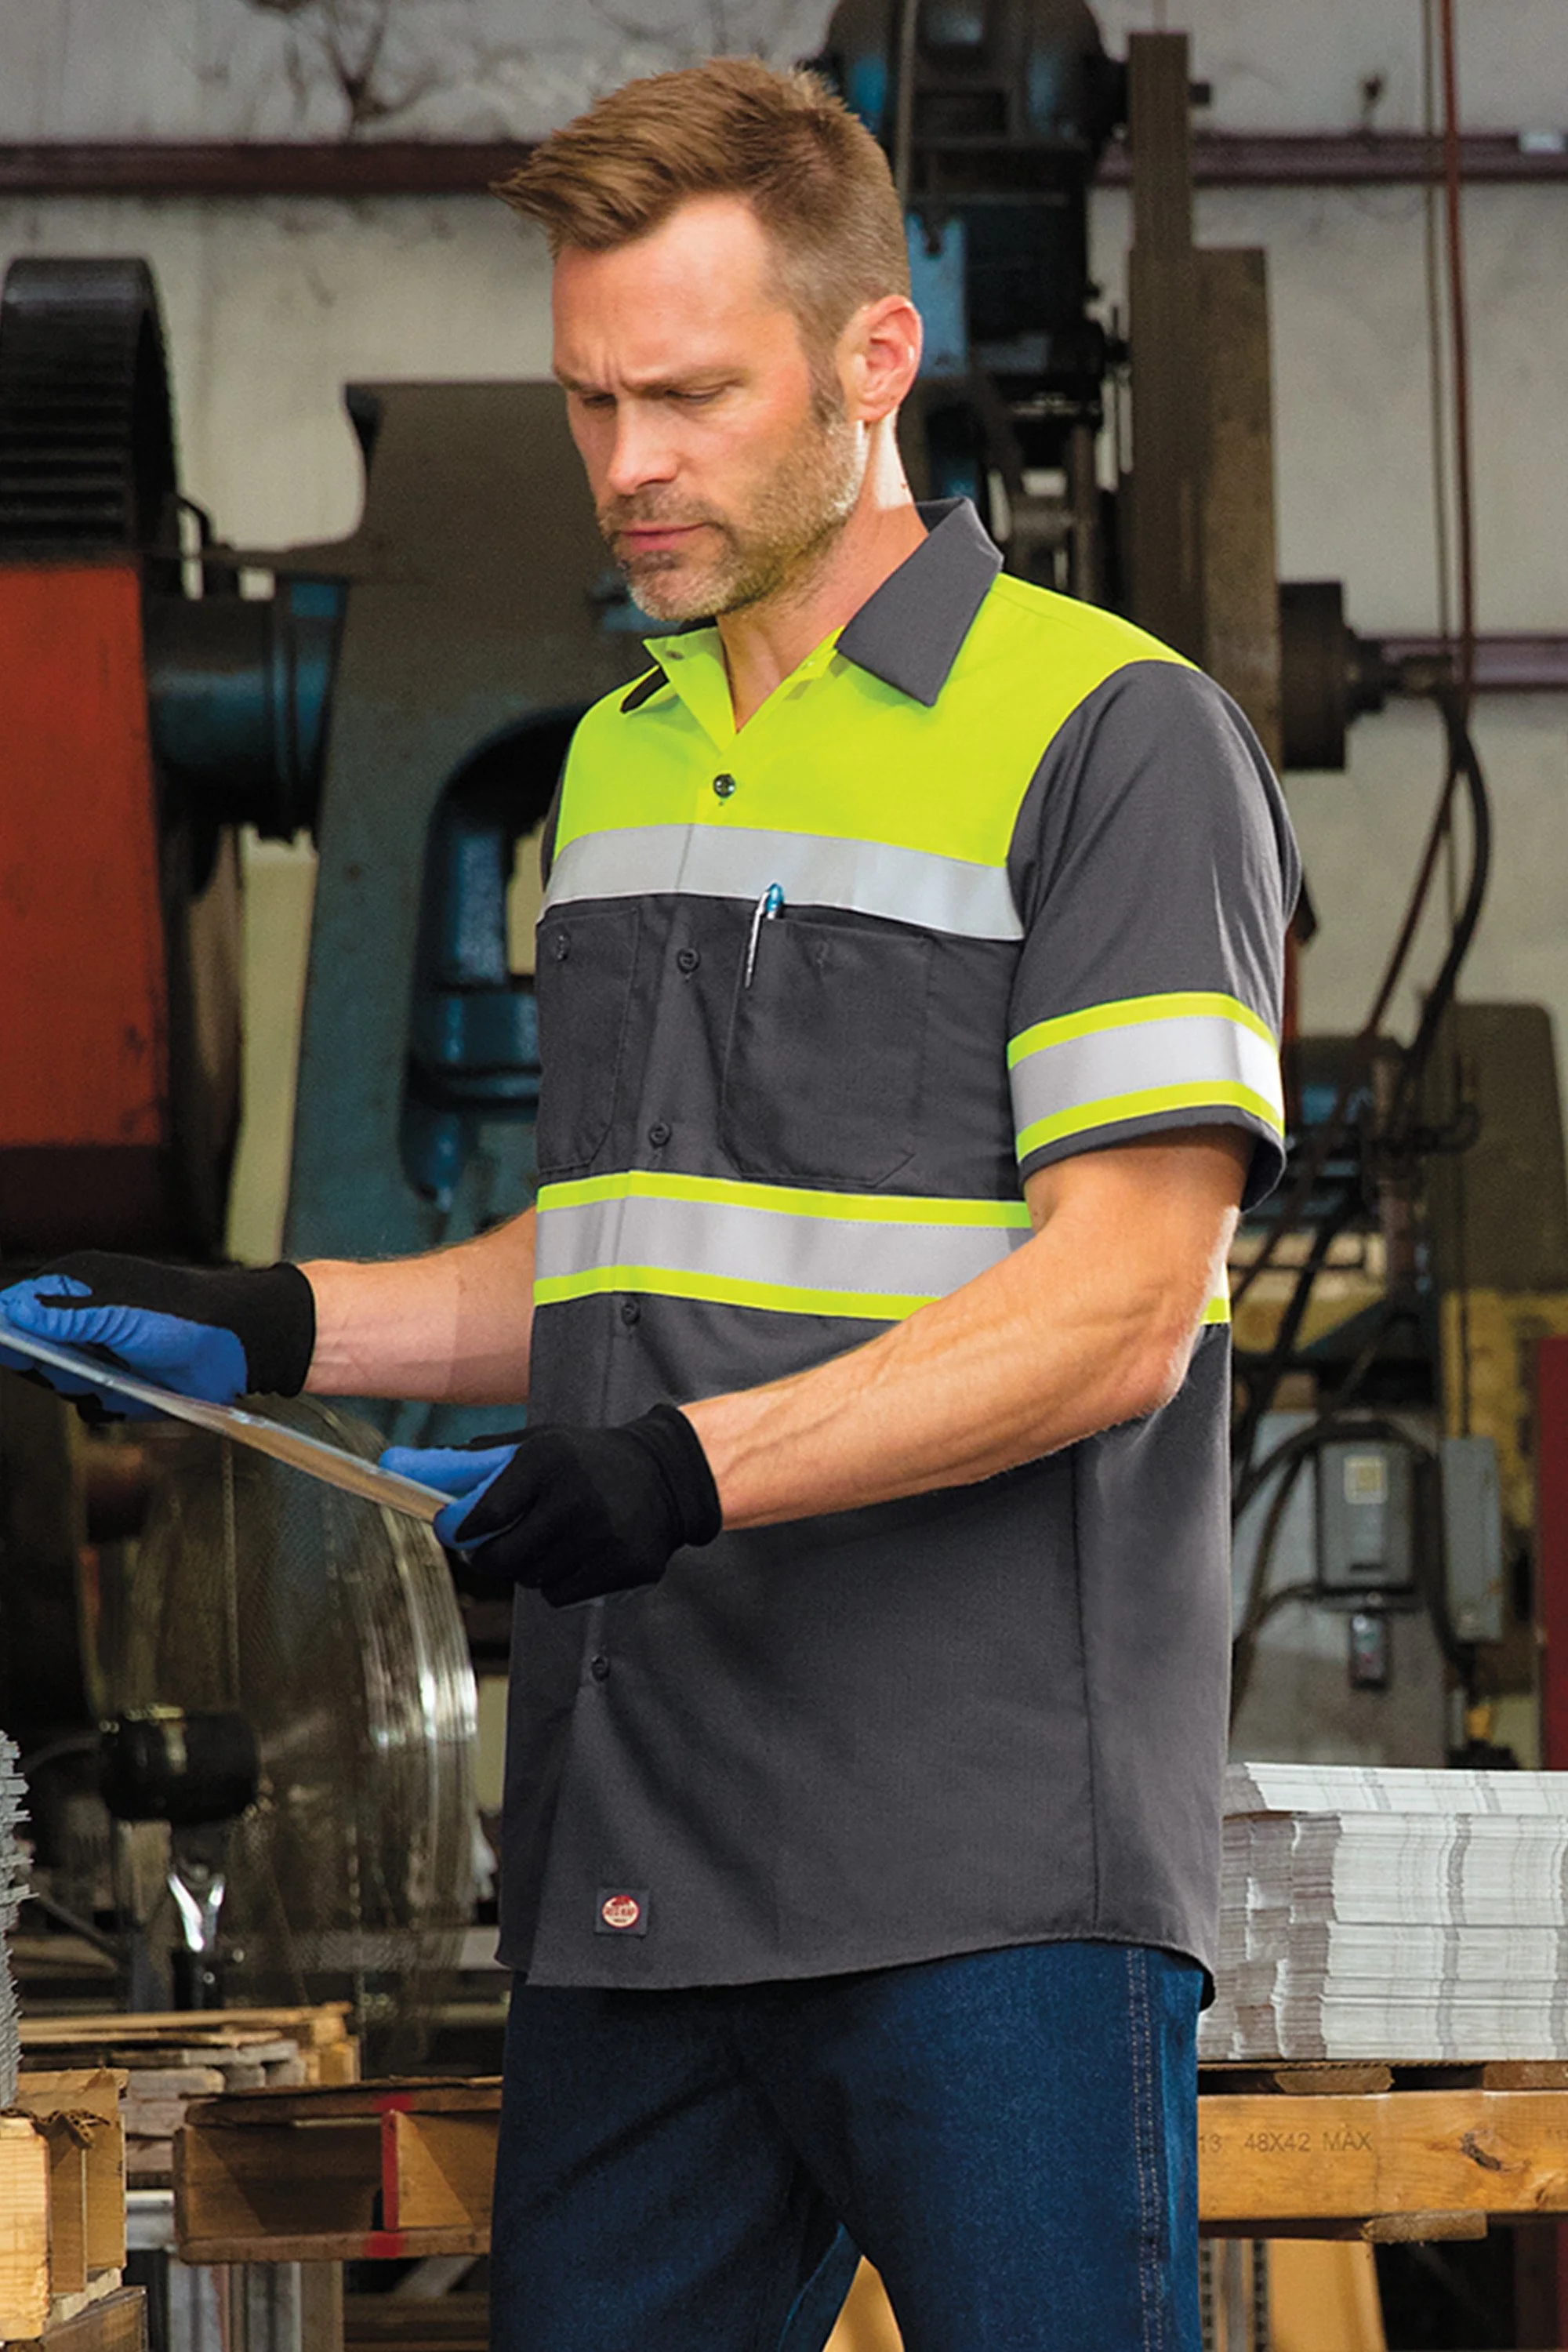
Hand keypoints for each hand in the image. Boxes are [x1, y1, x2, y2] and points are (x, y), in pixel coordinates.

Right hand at [0, 1253, 315, 1412]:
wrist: (237, 1344)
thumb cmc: (184, 1314)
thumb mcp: (119, 1313)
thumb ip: (64, 1316)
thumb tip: (12, 1311)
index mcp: (74, 1286)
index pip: (16, 1309)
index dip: (9, 1333)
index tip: (14, 1350)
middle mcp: (79, 1319)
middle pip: (32, 1355)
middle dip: (56, 1366)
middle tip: (88, 1364)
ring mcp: (96, 1354)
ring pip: (61, 1384)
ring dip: (87, 1386)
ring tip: (124, 1371)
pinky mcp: (115, 1385)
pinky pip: (91, 1406)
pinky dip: (111, 1404)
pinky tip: (137, 1389)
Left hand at [381, 1405, 721, 1607]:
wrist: (665, 1475)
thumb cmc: (582, 1460)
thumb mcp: (533, 1446)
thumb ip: (468, 1463)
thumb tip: (395, 1464)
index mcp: (547, 1460)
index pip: (479, 1516)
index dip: (457, 1530)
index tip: (452, 1529)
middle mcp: (575, 1497)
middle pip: (499, 1559)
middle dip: (488, 1556)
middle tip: (498, 1542)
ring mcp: (603, 1536)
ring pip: (530, 1580)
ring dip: (529, 1567)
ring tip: (553, 1538)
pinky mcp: (624, 1566)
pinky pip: (561, 1596)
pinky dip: (560, 1582)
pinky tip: (580, 1554)